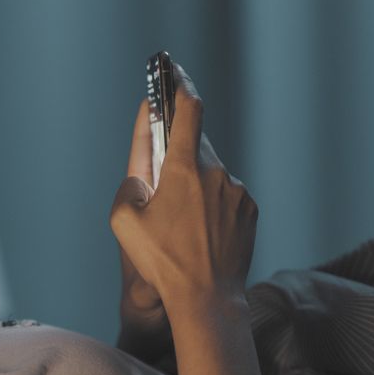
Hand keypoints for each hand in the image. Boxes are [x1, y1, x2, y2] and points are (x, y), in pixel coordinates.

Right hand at [109, 64, 258, 308]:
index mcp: (184, 170)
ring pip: (211, 176)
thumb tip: (141, 176)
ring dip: (195, 189)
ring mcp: (238, 192)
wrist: (206, 298)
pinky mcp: (250, 211)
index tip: (176, 76)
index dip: (181, 89)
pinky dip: (212, 207)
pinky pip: (227, 197)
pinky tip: (199, 234)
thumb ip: (128, 187)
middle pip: (195, 150)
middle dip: (177, 161)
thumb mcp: (123, 222)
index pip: (189, 113)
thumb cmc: (162, 261)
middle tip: (162, 188)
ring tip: (180, 225)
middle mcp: (216, 174)